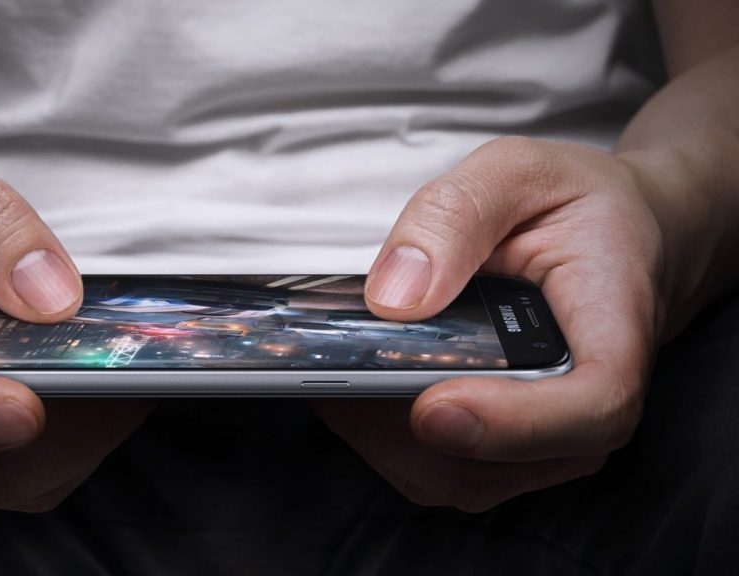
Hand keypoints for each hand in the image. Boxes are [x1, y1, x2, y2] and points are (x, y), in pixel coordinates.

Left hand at [312, 136, 667, 511]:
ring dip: (377, 433)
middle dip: (398, 424)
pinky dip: (378, 436)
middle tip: (330, 367)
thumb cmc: (576, 205)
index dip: (514, 423)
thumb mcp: (517, 171)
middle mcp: (589, 402)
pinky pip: (434, 469)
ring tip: (330, 369)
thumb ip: (455, 216)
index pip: (595, 405)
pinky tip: (348, 383)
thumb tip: (394, 297)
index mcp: (615, 324)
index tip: (434, 406)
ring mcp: (548, 438)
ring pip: (454, 477)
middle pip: (499, 459)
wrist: (619, 239)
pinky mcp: (504, 450)